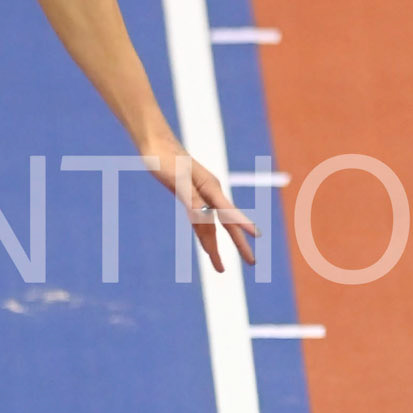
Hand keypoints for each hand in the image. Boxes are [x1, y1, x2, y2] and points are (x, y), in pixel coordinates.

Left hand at [142, 139, 257, 271]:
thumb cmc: (165, 159)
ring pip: (211, 228)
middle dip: (239, 245)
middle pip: (226, 224)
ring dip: (215, 247)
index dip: (243, 225)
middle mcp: (210, 194)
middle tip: (252, 263)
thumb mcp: (177, 179)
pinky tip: (206, 245)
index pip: (229, 211)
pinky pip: (200, 223)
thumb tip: (204, 217)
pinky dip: (204, 236)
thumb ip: (191, 198)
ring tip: (221, 268)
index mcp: (210, 188)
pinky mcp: (190, 198)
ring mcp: (201, 196)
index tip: (257, 236)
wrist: (154, 144)